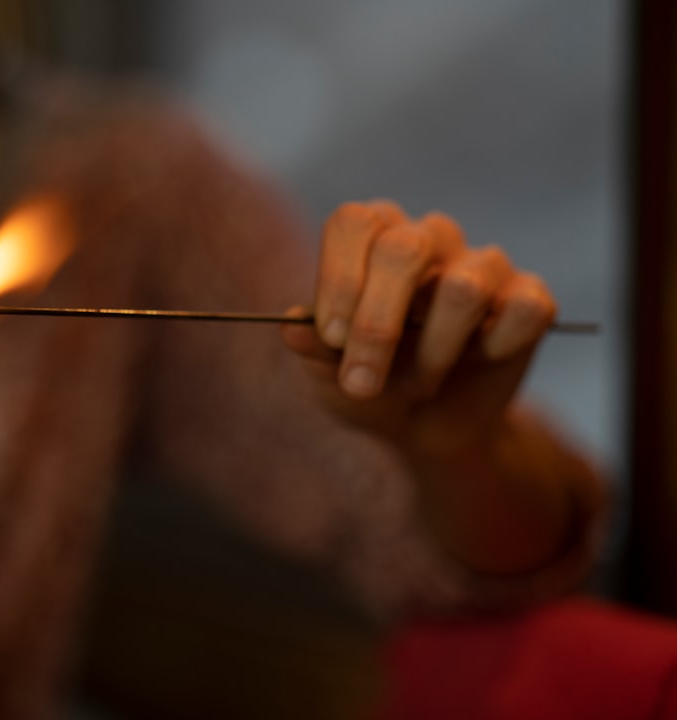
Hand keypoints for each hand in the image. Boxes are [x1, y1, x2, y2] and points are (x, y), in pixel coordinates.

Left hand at [283, 200, 556, 458]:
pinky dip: (496, 350)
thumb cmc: (366, 385)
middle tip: (361, 383)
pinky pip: (522, 311)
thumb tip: (292, 326)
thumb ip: (312, 349)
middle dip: (377, 325)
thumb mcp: (328, 377)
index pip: (354, 222)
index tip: (330, 339)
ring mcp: (483, 264)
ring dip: (432, 354)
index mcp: (372, 237)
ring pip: (463, 289)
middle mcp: (427, 237)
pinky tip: (481, 363)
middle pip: (404, 249)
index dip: (340, 279)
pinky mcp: (530, 298)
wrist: (424, 429)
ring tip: (419, 383)